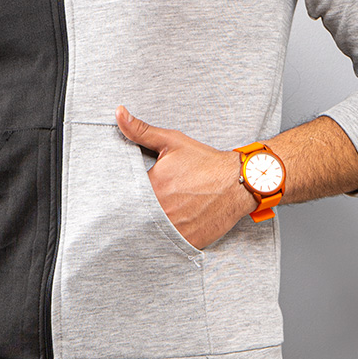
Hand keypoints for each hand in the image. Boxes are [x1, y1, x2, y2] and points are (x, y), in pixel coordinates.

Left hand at [115, 105, 254, 249]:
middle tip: (152, 204)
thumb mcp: (171, 141)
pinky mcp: (187, 241)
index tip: (137, 191)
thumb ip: (140, 130)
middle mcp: (160, 209)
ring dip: (151, 224)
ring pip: (150, 231)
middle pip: (136, 214)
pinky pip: (167, 245)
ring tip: (167, 213)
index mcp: (151, 185)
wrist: (238, 182)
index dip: (129, 193)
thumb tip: (119, 113)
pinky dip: (167, 238)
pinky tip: (174, 226)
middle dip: (139, 210)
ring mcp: (173, 228)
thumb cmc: (205, 162)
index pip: (126, 194)